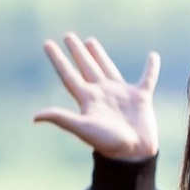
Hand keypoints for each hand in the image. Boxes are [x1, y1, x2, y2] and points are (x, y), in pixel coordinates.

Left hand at [33, 32, 159, 165]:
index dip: (57, 60)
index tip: (47, 43)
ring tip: (90, 41)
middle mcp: (102, 93)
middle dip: (77, 52)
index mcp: (88, 99)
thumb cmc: (108, 143)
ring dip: (100, 55)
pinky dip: (152, 68)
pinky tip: (153, 56)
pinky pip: (148, 78)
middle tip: (69, 36)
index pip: (69, 75)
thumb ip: (62, 118)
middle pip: (86, 67)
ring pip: (108, 68)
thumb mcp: (83, 128)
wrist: (133, 154)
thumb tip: (35, 117)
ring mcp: (121, 94)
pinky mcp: (141, 97)